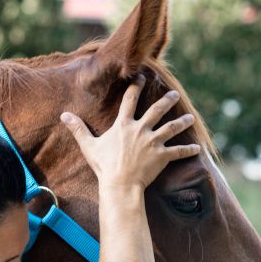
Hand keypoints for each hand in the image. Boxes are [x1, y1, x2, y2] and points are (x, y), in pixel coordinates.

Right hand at [60, 75, 200, 189]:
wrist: (119, 184)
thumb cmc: (104, 166)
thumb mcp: (89, 146)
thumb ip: (78, 129)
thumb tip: (63, 115)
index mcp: (124, 125)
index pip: (130, 100)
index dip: (136, 86)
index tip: (142, 77)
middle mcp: (140, 129)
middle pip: (157, 110)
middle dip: (167, 101)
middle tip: (174, 94)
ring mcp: (153, 142)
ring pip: (171, 128)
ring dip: (182, 122)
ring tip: (191, 117)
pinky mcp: (162, 156)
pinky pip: (178, 152)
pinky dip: (188, 150)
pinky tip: (197, 148)